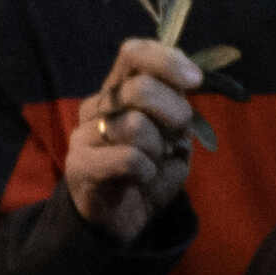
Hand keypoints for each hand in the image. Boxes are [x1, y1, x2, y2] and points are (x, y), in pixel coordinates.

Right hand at [64, 37, 205, 239]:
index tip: (195, 81)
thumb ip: (177, 107)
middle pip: (141, 88)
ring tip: (152, 163)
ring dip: (158, 149)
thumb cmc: (146, 172)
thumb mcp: (171, 136)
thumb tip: (189, 82)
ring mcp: (84, 134)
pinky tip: (141, 180)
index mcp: (118, 90)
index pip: (134, 53)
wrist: (116, 220)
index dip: (167, 60)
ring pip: (135, 125)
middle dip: (174, 113)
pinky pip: (129, 159)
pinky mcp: (80, 165)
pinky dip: (148, 172)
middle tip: (176, 137)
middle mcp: (98, 105)